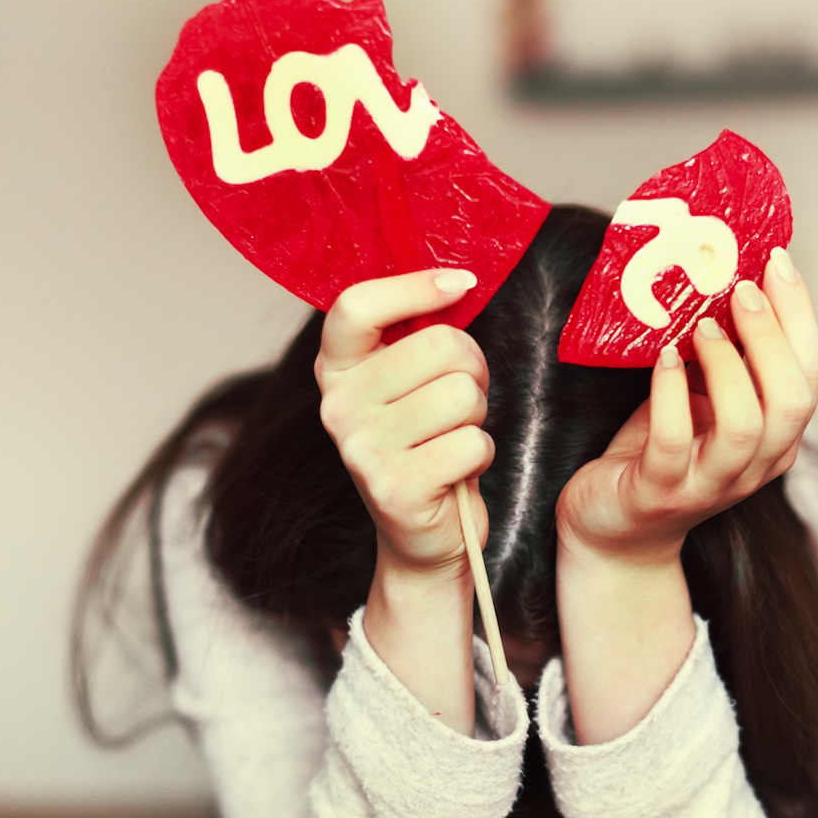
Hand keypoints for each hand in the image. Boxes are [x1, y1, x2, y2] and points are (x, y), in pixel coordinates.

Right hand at [314, 268, 494, 577]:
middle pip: (436, 345)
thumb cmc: (427, 446)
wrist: (421, 535)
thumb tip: (457, 282)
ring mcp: (361, 449)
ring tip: (454, 437)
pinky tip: (457, 470)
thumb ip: (418, 337)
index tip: (461, 284)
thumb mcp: (410, 386)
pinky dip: (480, 455)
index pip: (355, 305)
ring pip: (461, 394)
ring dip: (476, 416)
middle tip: (462, 400)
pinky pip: (471, 443)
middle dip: (471, 369)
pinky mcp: (394, 488)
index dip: (414, 286)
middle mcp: (338, 407)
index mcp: (337, 370)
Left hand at [556, 247, 817, 562]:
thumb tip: (725, 278)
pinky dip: (671, 394)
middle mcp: (753, 467)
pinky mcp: (658, 493)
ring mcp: (708, 484)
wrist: (615, 532)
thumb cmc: (657, 455)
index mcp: (775, 440)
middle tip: (740, 290)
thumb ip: (721, 358)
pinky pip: (675, 442)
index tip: (778, 263)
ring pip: (745, 427)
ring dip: (728, 366)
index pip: (810, 376)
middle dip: (772, 338)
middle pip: (792, 402)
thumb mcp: (700, 401)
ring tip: (699, 327)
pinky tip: (663, 359)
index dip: (800, 316)